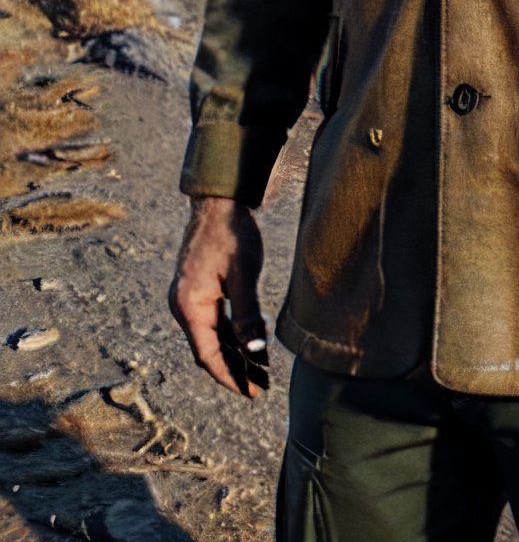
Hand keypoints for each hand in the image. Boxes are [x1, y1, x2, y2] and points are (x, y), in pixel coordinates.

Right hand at [169, 196, 268, 397]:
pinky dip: (229, 334)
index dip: (229, 376)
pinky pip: (211, 321)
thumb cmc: (232, 235)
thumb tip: (255, 350)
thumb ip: (247, 314)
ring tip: (257, 370)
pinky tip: (247, 343)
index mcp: (190, 306)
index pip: (208, 355)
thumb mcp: (244, 275)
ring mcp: (188, 297)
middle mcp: (183, 305)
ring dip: (232, 353)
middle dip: (232, 369)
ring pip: (210, 336)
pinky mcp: (197, 289)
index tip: (250, 393)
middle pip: (207, 349)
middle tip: (259, 387)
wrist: (218, 202)